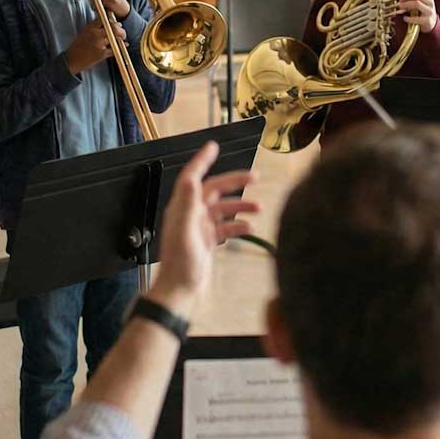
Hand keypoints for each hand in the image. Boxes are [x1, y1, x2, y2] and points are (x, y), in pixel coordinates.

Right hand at [66, 18, 124, 74]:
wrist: (72, 59)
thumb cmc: (78, 46)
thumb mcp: (84, 32)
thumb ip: (94, 27)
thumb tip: (105, 22)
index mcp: (90, 28)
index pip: (104, 19)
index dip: (111, 20)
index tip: (114, 22)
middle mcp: (95, 34)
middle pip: (112, 27)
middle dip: (119, 28)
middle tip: (121, 30)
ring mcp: (99, 44)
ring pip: (115, 37)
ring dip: (121, 37)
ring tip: (123, 37)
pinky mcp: (102, 54)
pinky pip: (114, 49)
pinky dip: (120, 47)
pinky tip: (124, 45)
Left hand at [147, 141, 259, 317]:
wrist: (181, 292)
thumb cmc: (181, 265)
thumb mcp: (184, 232)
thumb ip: (187, 204)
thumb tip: (191, 179)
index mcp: (182, 209)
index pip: (192, 177)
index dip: (202, 160)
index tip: (213, 146)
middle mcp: (190, 215)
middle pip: (214, 190)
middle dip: (234, 182)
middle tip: (255, 176)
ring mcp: (199, 228)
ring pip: (223, 209)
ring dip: (240, 206)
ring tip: (259, 207)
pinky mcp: (206, 241)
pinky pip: (225, 227)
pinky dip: (238, 225)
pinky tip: (249, 228)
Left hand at [397, 0, 437, 31]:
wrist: (431, 25)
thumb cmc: (423, 12)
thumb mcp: (421, 3)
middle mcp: (430, 2)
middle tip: (399, 2)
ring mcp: (430, 11)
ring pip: (416, 3)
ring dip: (406, 5)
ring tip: (401, 8)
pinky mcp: (427, 21)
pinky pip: (416, 18)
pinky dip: (408, 18)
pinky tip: (405, 18)